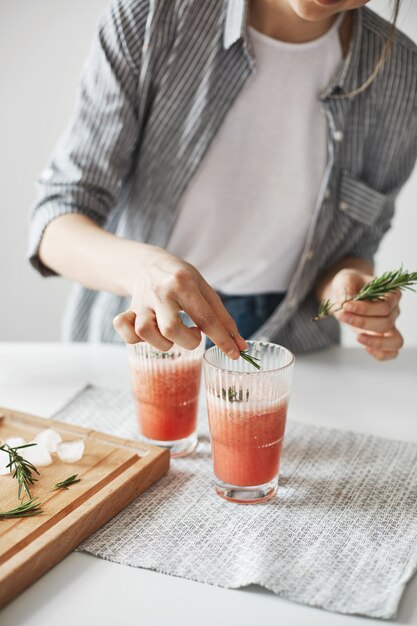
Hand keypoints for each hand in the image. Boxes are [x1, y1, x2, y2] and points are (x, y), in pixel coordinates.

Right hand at [113, 245, 247, 357]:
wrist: (146, 263)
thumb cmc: (181, 279)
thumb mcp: (204, 289)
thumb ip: (222, 318)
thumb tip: (240, 347)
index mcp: (184, 284)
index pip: (206, 318)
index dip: (222, 340)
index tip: (234, 354)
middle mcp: (161, 292)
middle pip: (171, 329)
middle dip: (187, 341)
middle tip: (192, 334)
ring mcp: (142, 302)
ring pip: (145, 332)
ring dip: (162, 343)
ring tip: (171, 334)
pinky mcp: (128, 310)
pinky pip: (125, 331)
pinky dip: (134, 339)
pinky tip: (148, 335)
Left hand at [325, 268, 402, 360]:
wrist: (344, 296)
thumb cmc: (348, 285)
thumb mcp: (344, 280)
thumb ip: (345, 289)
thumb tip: (345, 303)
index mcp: (391, 294)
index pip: (385, 305)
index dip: (365, 309)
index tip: (346, 305)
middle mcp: (394, 310)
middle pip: (387, 322)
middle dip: (362, 322)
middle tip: (343, 316)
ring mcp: (390, 326)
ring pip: (395, 341)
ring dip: (376, 342)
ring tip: (358, 338)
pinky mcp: (382, 338)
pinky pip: (391, 352)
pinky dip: (381, 354)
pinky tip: (365, 347)